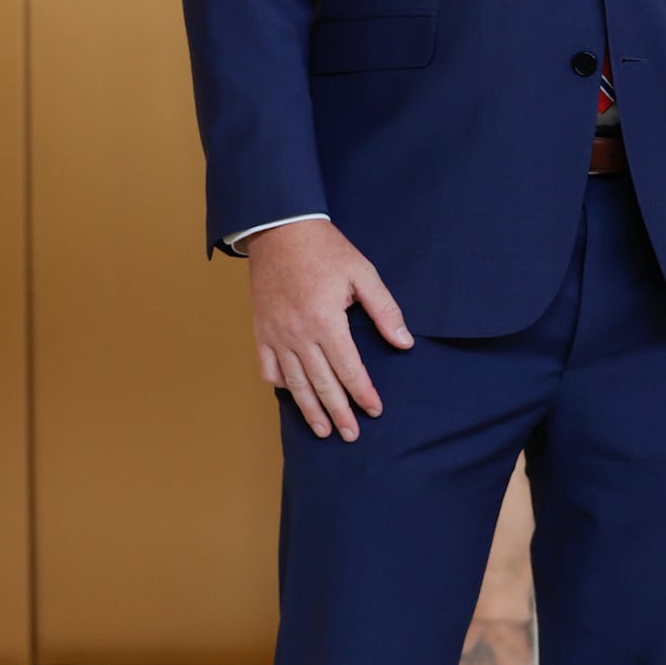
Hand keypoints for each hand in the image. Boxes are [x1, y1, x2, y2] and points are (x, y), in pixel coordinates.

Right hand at [243, 218, 412, 439]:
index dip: (363, 393)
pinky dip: (280, 385)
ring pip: (294, 383)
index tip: (375, 410)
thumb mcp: (363, 273)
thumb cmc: (325, 250)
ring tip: (322, 431)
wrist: (280, 230)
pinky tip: (293, 395)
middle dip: (339, 413)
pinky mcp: (261, 330)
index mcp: (326, 321)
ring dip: (309, 410)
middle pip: (322, 385)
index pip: (349, 370)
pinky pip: (268, 368)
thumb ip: (385, 310)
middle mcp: (299, 334)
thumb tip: (404, 343)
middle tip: (351, 434)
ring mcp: (276, 335)